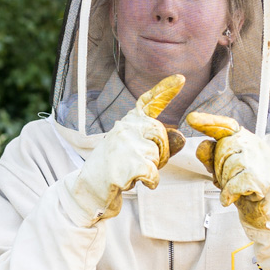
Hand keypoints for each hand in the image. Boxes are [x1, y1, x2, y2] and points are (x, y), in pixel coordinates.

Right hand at [65, 75, 185, 222]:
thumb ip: (161, 144)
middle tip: (144, 164)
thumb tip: (181, 135)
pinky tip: (137, 182)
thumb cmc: (114, 169)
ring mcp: (125, 144)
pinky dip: (150, 182)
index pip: (147, 102)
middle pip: (160, 133)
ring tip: (132, 172)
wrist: (88, 190)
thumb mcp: (138, 152)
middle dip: (161, 152)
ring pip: (157, 155)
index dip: (165, 90)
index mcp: (126, 123)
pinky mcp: (128, 164)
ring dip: (152, 169)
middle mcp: (124, 128)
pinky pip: (154, 173)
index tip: (181, 78)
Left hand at [187, 112, 269, 229]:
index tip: (192, 119)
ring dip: (227, 184)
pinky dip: (230, 195)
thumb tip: (202, 145)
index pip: (226, 126)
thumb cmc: (254, 190)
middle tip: (232, 181)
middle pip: (221, 150)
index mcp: (248, 141)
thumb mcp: (228, 171)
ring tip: (240, 190)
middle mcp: (255, 146)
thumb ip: (214, 158)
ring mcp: (259, 160)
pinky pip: (231, 185)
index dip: (208, 122)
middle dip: (220, 170)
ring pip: (226, 168)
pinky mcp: (260, 178)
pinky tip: (238, 197)